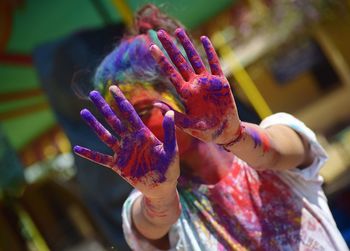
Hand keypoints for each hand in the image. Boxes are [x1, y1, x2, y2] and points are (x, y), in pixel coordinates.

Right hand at [73, 85, 178, 198]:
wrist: (162, 188)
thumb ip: (169, 132)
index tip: (112, 88)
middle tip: (93, 94)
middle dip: (104, 107)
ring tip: (83, 112)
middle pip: (114, 120)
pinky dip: (89, 154)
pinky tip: (76, 149)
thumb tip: (170, 112)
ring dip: (94, 124)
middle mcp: (130, 140)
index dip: (121, 101)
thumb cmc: (170, 168)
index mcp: (143, 134)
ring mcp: (122, 153)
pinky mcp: (118, 166)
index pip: (129, 114)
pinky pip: (101, 159)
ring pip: (105, 135)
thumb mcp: (171, 149)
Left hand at [150, 28, 240, 144]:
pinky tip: (204, 39)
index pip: (170, 73)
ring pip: (195, 58)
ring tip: (179, 31)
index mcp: (185, 94)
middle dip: (170, 47)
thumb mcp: (188, 126)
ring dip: (187, 45)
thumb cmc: (206, 131)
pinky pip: (215, 63)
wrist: (225, 132)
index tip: (151, 47)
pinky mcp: (220, 82)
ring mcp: (207, 82)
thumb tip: (155, 105)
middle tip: (160, 33)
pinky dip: (210, 51)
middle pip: (180, 61)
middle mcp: (194, 84)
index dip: (161, 60)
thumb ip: (174, 116)